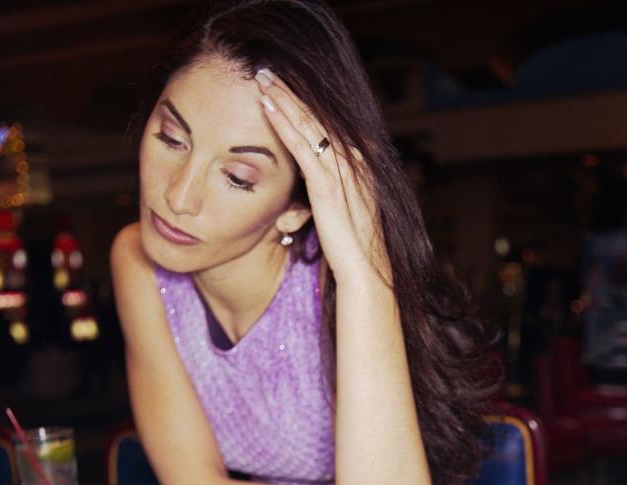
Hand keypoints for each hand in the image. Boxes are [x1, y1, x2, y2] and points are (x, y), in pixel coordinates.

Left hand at [255, 70, 388, 285]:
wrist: (363, 271)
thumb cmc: (351, 249)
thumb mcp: (343, 211)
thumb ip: (331, 191)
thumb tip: (314, 184)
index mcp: (360, 165)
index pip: (329, 125)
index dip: (305, 104)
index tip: (285, 86)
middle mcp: (355, 161)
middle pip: (319, 117)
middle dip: (292, 92)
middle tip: (267, 70)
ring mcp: (342, 172)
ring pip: (310, 125)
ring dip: (285, 99)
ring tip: (262, 78)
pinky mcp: (327, 186)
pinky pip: (302, 147)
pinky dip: (284, 124)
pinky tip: (268, 107)